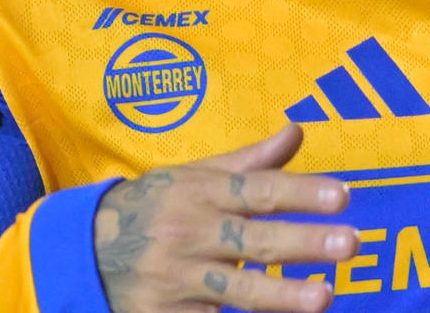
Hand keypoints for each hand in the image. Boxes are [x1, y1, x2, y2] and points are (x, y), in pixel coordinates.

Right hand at [93, 123, 354, 312]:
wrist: (79, 249)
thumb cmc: (154, 206)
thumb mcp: (193, 175)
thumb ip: (250, 162)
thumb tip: (298, 132)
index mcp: (199, 192)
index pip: (258, 189)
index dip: (301, 191)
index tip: (343, 194)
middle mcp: (188, 233)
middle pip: (254, 239)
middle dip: (304, 243)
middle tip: (351, 242)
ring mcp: (175, 279)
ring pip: (236, 290)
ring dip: (282, 294)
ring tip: (325, 296)